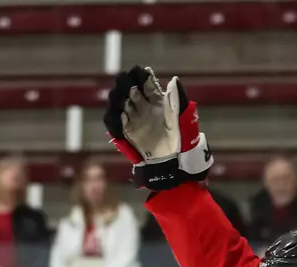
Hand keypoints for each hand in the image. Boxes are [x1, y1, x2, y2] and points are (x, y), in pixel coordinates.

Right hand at [104, 66, 212, 190]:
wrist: (174, 163)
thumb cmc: (182, 140)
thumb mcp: (182, 119)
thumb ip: (177, 100)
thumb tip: (174, 80)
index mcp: (156, 99)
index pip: (144, 81)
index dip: (141, 75)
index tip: (143, 74)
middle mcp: (142, 106)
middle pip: (128, 88)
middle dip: (126, 84)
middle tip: (130, 86)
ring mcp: (133, 118)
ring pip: (118, 101)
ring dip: (117, 98)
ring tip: (123, 99)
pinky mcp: (125, 132)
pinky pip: (113, 121)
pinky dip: (114, 118)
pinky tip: (120, 116)